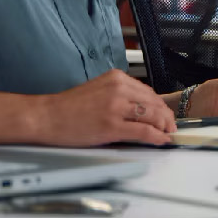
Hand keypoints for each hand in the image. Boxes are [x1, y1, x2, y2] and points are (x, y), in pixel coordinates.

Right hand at [39, 70, 175, 145]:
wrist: (46, 116)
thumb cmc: (68, 107)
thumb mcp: (98, 90)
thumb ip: (120, 94)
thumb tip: (142, 107)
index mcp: (117, 78)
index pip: (148, 92)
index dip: (160, 105)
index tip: (165, 114)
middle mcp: (119, 89)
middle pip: (154, 102)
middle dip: (166, 116)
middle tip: (171, 126)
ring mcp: (116, 107)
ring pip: (152, 115)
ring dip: (164, 125)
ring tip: (168, 133)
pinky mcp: (111, 125)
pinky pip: (143, 130)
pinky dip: (157, 136)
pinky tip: (162, 139)